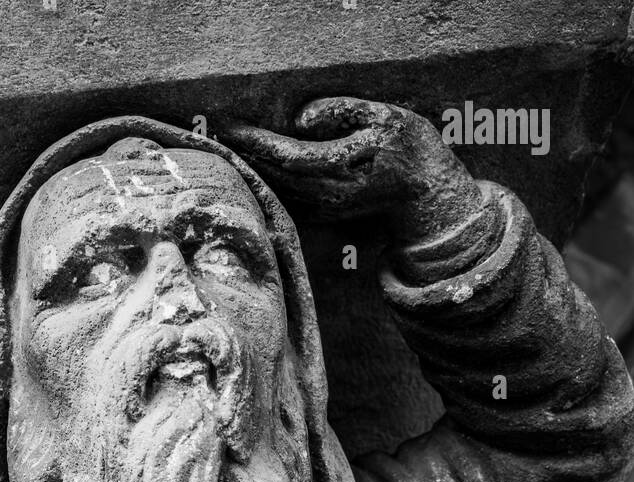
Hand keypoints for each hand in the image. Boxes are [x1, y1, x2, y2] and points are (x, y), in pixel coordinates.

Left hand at [222, 96, 483, 241]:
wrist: (422, 189)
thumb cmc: (405, 144)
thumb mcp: (381, 115)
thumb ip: (340, 111)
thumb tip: (301, 119)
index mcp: (339, 166)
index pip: (285, 155)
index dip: (255, 142)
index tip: (230, 125)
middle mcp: (326, 193)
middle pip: (273, 175)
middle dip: (244, 155)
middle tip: (216, 133)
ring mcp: (323, 207)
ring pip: (276, 188)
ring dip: (251, 169)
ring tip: (227, 147)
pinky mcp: (322, 213)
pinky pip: (285, 196)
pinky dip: (265, 181)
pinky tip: (251, 166)